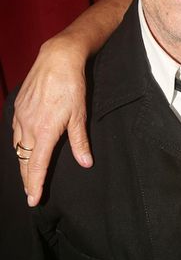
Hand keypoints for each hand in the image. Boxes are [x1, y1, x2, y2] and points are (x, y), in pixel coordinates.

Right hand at [13, 35, 91, 206]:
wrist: (57, 59)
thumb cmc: (72, 86)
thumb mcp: (79, 116)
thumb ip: (80, 142)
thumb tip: (86, 163)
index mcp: (44, 132)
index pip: (36, 166)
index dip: (34, 185)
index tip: (34, 200)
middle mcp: (28, 126)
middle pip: (24, 160)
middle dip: (26, 178)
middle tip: (30, 193)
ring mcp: (21, 116)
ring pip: (18, 147)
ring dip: (22, 162)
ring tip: (27, 175)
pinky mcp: (19, 107)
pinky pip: (16, 132)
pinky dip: (20, 144)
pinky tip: (24, 147)